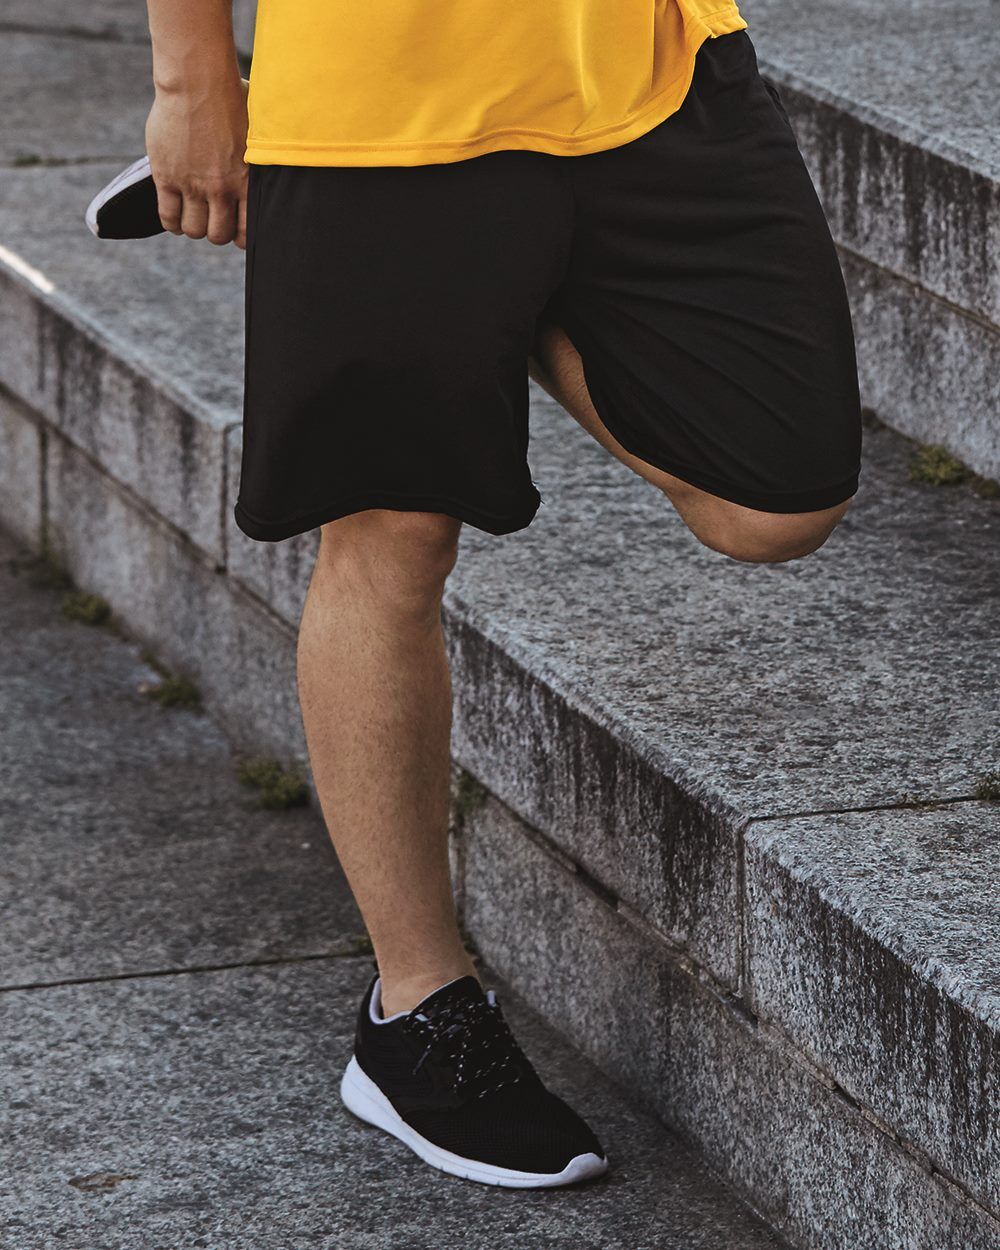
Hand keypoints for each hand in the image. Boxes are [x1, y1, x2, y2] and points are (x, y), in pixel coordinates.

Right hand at [145, 74, 249, 248]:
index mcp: (247, 182)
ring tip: (194, 214)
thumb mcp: (261, 133)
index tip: (235, 227)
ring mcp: (192, 184)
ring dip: (194, 227)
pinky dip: (172, 223)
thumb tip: (284, 160)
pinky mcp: (167, 176)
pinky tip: (176, 217)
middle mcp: (221, 189)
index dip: (240, 235)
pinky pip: (168, 217)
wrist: (197, 80)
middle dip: (216, 230)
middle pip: (218, 235)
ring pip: (194, 230)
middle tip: (213, 217)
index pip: (246, 232)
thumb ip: (266, 157)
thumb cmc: (233, 98)